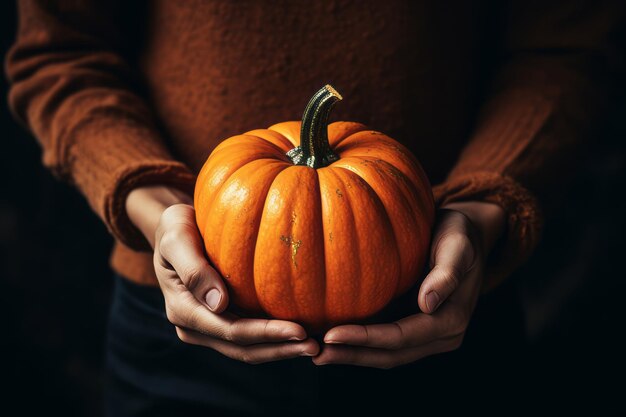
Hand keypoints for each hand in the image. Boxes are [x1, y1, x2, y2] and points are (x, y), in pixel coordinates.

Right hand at [126, 186, 318, 363]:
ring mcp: (208, 327)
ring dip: (280, 349)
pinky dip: (274, 339)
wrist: (173, 231)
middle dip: (279, 349)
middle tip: (315, 345)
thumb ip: (193, 269)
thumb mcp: (176, 238)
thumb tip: (219, 304)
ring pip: (248, 349)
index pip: (231, 331)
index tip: (299, 330)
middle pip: (243, 348)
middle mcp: (195, 327)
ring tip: (313, 346)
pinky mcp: (222, 321)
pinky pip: (250, 337)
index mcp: (183, 311)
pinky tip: (299, 333)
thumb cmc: (176, 227)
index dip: (266, 334)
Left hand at [313, 201, 504, 367]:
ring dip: (353, 356)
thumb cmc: (459, 234)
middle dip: (353, 355)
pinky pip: (385, 344)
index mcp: (451, 320)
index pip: (402, 337)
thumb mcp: (458, 246)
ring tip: (318, 353)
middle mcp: (440, 336)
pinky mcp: (413, 328)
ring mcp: (427, 336)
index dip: (367, 339)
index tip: (333, 335)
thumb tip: (428, 305)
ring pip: (386, 355)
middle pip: (391, 355)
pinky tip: (334, 340)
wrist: (465, 236)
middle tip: (316, 352)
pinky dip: (360, 345)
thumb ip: (447, 274)